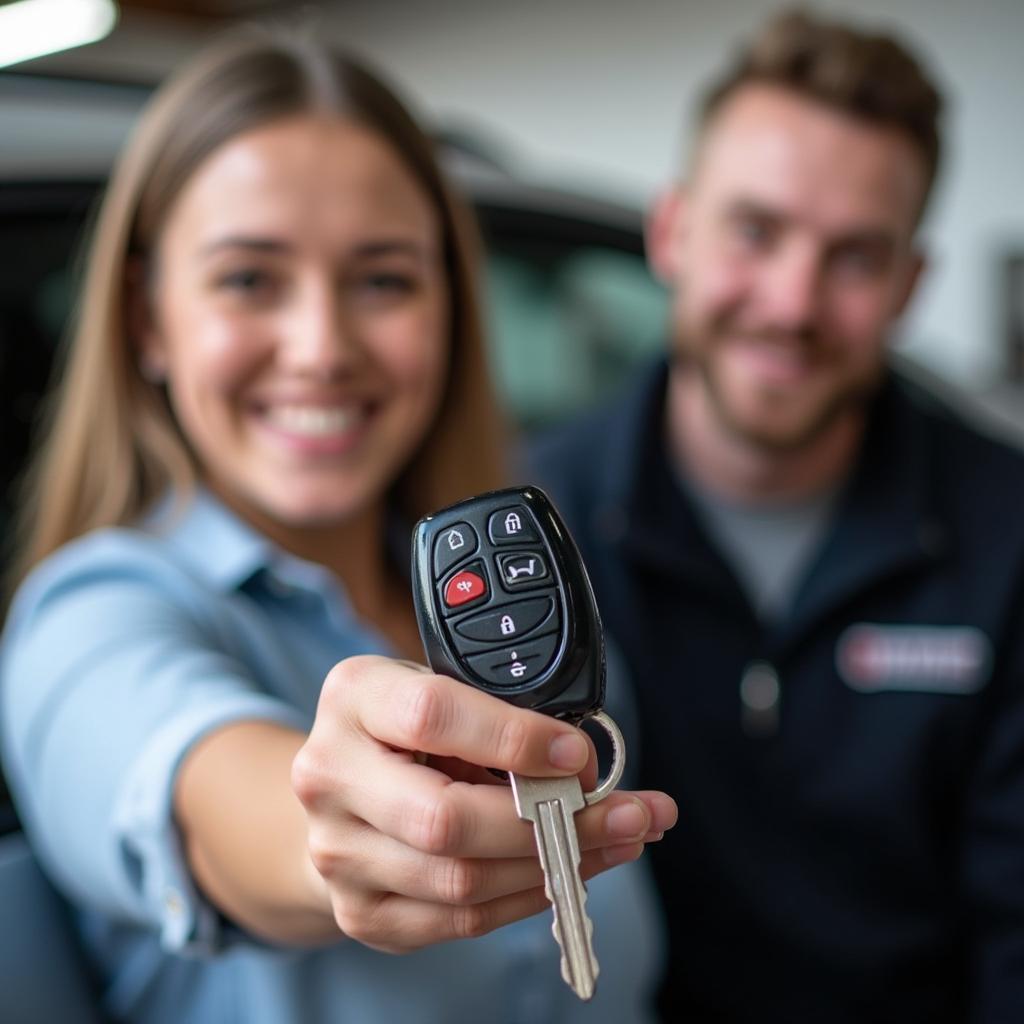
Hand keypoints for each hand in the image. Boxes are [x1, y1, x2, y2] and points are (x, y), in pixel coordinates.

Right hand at [291, 655, 676, 952]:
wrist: (338, 789)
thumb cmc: (404, 729)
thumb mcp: (441, 688)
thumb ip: (497, 713)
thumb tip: (582, 764)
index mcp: (354, 698)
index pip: (431, 716)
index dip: (513, 738)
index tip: (578, 754)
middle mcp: (330, 775)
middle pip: (444, 819)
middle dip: (552, 822)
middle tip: (629, 813)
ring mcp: (338, 852)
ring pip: (460, 880)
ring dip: (556, 866)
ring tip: (621, 840)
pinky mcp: (361, 910)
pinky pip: (458, 920)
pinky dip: (527, 897)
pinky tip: (572, 873)